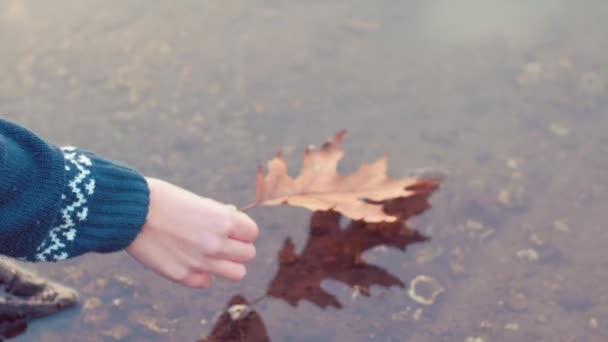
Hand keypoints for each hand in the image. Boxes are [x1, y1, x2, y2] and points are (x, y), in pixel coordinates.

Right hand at [126, 177, 258, 287]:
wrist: (130, 212)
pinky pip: (205, 282)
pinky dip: (200, 275)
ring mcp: (201, 262)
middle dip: (237, 248)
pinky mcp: (183, 276)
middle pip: (248, 254)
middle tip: (221, 241)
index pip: (252, 233)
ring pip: (237, 273)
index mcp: (223, 221)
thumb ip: (219, 214)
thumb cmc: (163, 200)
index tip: (231, 228)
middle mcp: (216, 243)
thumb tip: (234, 218)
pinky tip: (187, 260)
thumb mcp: (197, 201)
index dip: (242, 230)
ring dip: (227, 265)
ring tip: (212, 255)